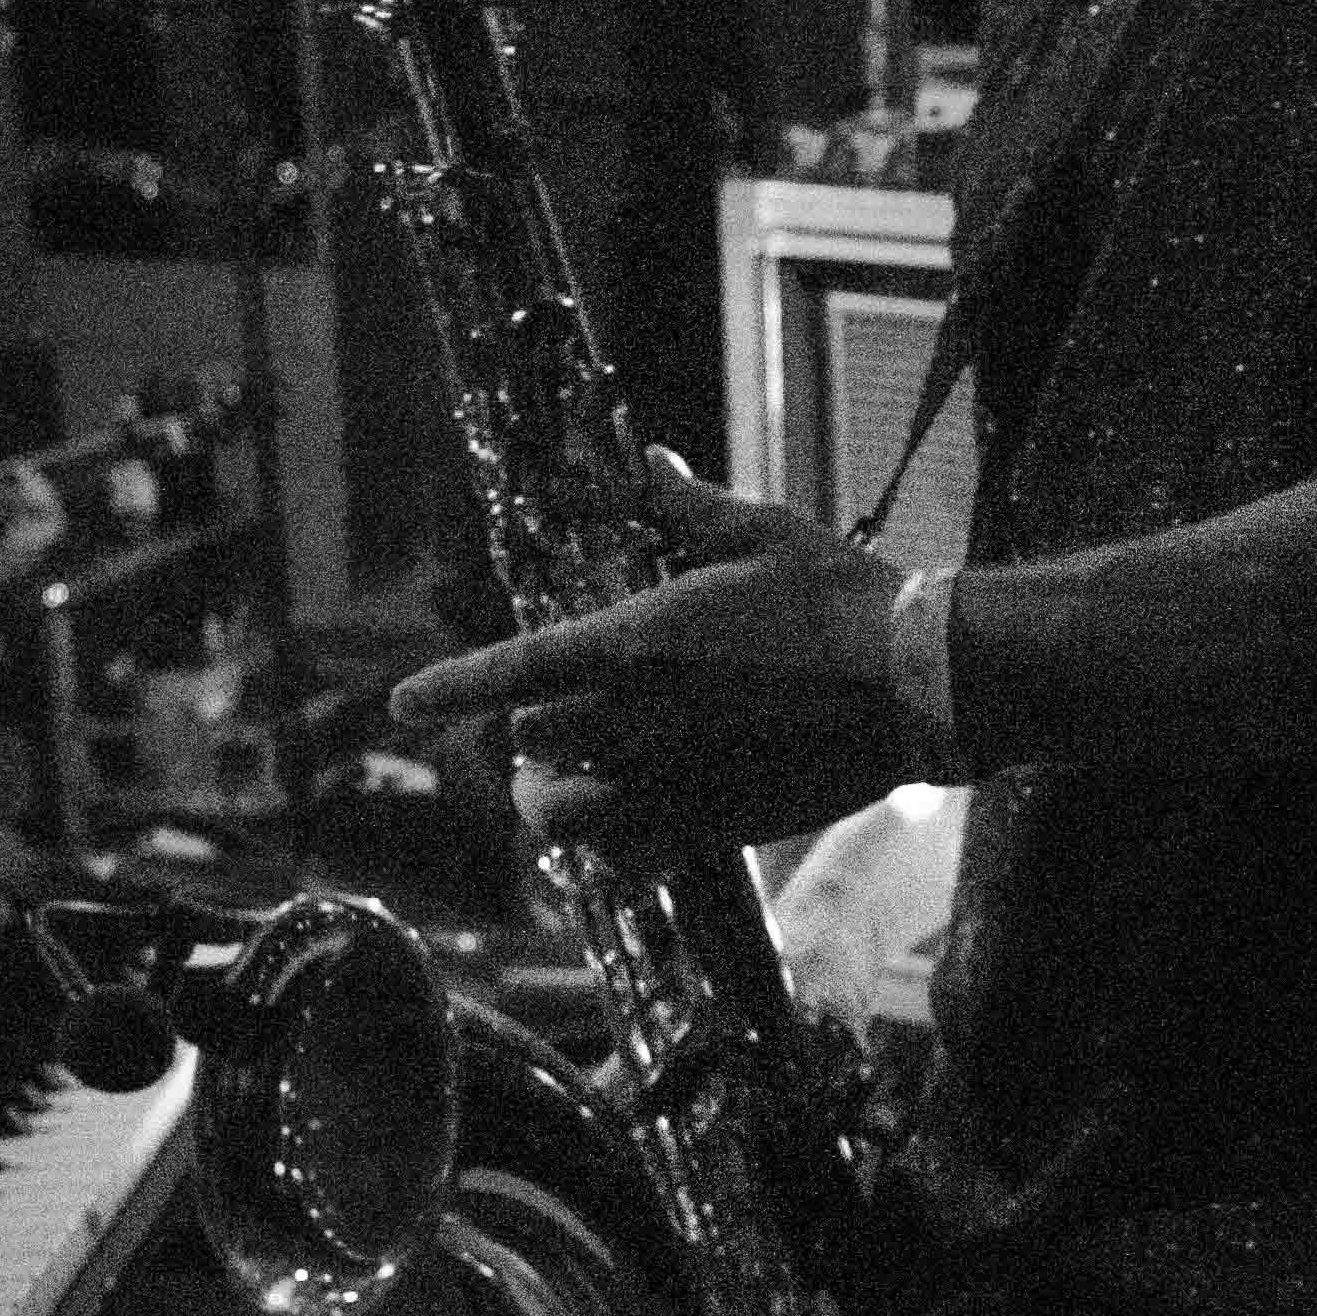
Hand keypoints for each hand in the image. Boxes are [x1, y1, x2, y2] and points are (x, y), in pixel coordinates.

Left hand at [387, 448, 916, 844]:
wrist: (915, 683)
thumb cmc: (839, 598)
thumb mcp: (759, 531)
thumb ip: (686, 501)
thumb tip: (647, 456)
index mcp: (636, 642)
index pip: (512, 673)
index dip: (446, 692)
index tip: (402, 706)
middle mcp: (638, 721)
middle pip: (529, 750)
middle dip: (524, 740)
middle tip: (538, 730)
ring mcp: (672, 781)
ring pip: (563, 820)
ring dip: (552, 805)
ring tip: (563, 793)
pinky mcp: (713, 825)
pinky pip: (628, 859)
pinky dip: (608, 852)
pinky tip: (618, 835)